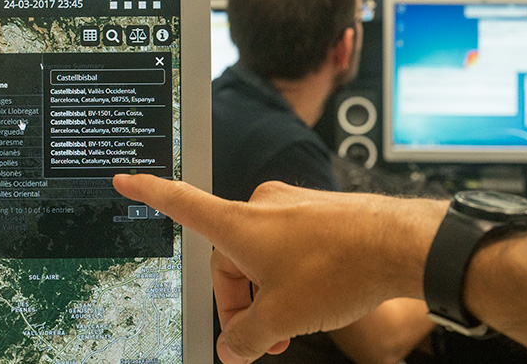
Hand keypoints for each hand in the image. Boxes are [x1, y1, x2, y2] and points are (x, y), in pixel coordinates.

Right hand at [112, 174, 443, 363]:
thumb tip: (233, 350)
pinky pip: (289, 244)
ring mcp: (290, 205)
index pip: (180, 202)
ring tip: (292, 325)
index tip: (125, 178)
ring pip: (261, 253)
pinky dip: (290, 275)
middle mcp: (260, 207)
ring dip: (268, 292)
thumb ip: (248, 337)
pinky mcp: (316, 210)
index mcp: (238, 224)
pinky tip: (313, 298)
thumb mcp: (283, 316)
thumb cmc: (340, 269)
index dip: (148, 192)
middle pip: (228, 258)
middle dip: (241, 302)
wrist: (401, 244)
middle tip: (261, 339)